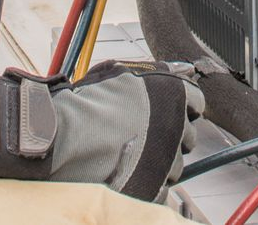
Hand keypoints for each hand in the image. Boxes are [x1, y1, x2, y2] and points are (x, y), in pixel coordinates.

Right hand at [0, 61, 204, 199]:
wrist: (60, 138)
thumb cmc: (85, 104)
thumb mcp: (120, 74)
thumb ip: (153, 72)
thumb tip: (175, 68)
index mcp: (174, 94)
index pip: (197, 101)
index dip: (181, 106)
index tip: (168, 111)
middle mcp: (177, 126)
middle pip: (188, 135)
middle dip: (171, 134)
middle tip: (143, 133)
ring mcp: (167, 160)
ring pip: (175, 165)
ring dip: (159, 161)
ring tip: (129, 153)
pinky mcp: (154, 189)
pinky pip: (162, 189)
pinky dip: (150, 184)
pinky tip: (128, 172)